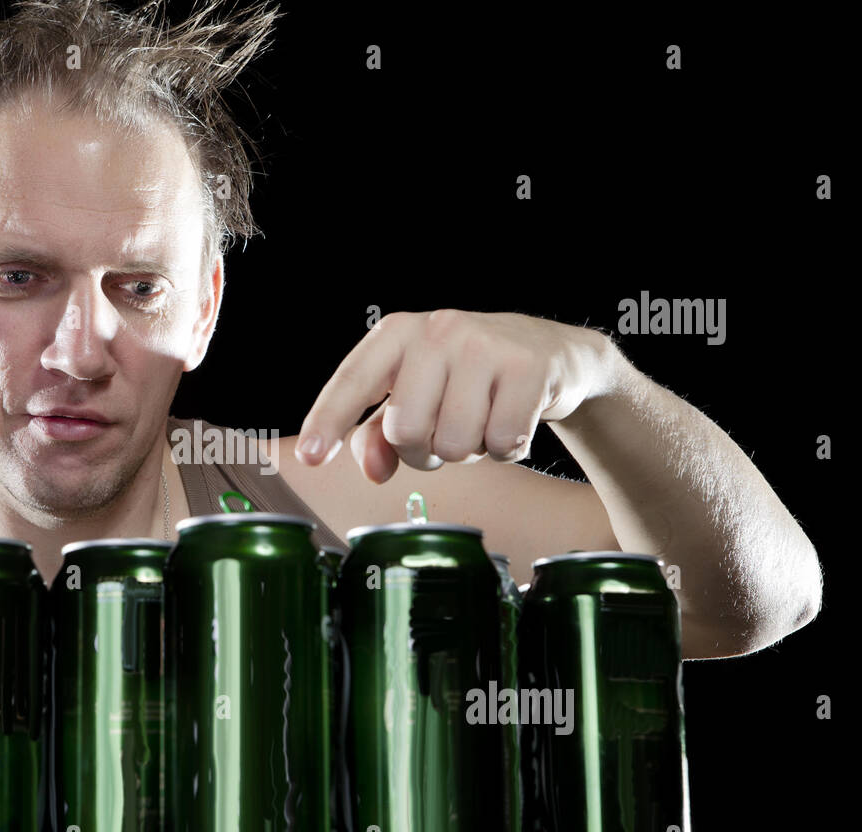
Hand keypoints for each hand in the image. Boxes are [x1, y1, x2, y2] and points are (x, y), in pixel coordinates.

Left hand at [296, 309, 619, 480]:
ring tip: (481, 421)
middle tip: (445, 435)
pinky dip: (508, 449)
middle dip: (425, 453)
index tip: (310, 458)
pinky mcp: (528, 367)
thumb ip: (380, 435)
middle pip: (406, 430)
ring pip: (455, 443)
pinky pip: (503, 442)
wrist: (551, 354)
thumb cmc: (468, 379)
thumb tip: (372, 470)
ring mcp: (484, 344)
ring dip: (469, 451)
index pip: (353, 380)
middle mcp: (437, 330)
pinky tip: (514, 420)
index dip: (328, 421)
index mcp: (397, 334)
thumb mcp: (417, 396)